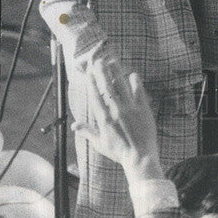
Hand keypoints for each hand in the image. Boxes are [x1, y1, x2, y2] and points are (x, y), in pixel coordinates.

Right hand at [71, 58, 162, 181]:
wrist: (140, 157)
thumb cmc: (119, 152)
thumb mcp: (100, 143)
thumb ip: (87, 132)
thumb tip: (74, 126)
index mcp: (104, 119)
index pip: (96, 97)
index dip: (91, 83)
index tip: (88, 73)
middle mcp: (116, 111)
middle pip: (107, 87)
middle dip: (102, 72)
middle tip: (98, 61)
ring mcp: (130, 108)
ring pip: (122, 85)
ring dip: (117, 71)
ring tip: (112, 60)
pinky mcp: (143, 108)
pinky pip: (138, 91)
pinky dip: (134, 82)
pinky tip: (132, 74)